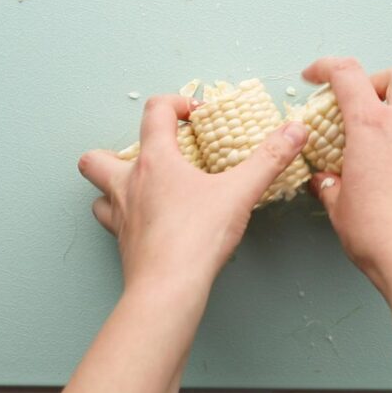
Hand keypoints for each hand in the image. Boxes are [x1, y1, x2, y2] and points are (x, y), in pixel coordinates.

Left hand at [77, 94, 308, 290]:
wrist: (168, 288)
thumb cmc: (197, 237)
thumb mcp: (241, 192)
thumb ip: (269, 158)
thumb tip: (294, 131)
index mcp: (155, 161)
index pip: (155, 112)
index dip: (176, 104)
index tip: (196, 115)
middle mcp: (128, 184)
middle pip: (97, 157)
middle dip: (116, 151)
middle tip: (149, 160)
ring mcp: (120, 216)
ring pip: (98, 193)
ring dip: (113, 187)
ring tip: (141, 190)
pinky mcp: (123, 245)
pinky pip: (112, 224)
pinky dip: (124, 219)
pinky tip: (147, 224)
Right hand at [304, 57, 391, 295]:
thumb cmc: (381, 236)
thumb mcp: (340, 209)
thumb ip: (330, 186)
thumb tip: (325, 181)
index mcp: (372, 126)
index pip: (347, 74)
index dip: (326, 67)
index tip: (315, 75)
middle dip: (375, 81)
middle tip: (358, 104)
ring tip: (384, 135)